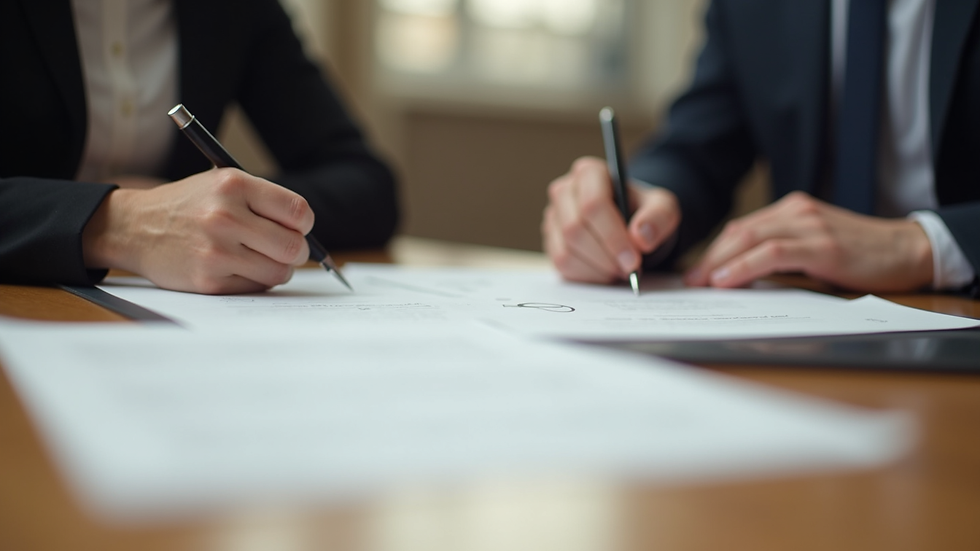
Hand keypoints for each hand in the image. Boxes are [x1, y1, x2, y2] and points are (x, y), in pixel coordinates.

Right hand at [82, 168, 313, 293]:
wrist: (134, 227)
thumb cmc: (188, 205)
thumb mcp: (221, 184)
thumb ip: (262, 200)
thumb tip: (306, 231)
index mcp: (233, 184)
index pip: (297, 211)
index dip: (304, 224)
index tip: (299, 228)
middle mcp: (225, 216)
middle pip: (293, 246)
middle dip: (297, 251)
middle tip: (288, 250)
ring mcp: (216, 250)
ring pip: (278, 272)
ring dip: (279, 269)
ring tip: (262, 259)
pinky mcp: (208, 279)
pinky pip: (255, 287)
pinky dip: (256, 281)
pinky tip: (239, 268)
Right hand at [542, 156, 679, 282]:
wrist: (630, 224)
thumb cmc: (643, 211)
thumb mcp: (663, 208)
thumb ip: (658, 218)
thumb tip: (641, 238)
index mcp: (589, 172)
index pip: (593, 204)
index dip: (613, 236)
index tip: (633, 259)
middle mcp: (564, 190)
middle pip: (575, 229)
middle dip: (605, 257)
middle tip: (629, 270)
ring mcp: (553, 217)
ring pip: (566, 250)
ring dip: (597, 269)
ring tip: (620, 270)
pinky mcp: (551, 240)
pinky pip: (562, 265)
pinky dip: (587, 276)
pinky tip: (605, 272)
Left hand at [685, 191, 933, 291]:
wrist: (907, 250)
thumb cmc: (860, 255)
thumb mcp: (813, 249)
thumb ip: (782, 255)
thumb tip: (740, 277)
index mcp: (791, 210)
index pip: (742, 229)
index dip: (714, 252)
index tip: (696, 273)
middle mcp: (796, 212)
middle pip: (738, 233)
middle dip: (709, 258)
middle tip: (689, 281)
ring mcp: (808, 225)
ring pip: (749, 239)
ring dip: (719, 263)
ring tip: (700, 283)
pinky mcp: (821, 245)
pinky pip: (772, 253)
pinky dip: (744, 266)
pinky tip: (726, 280)